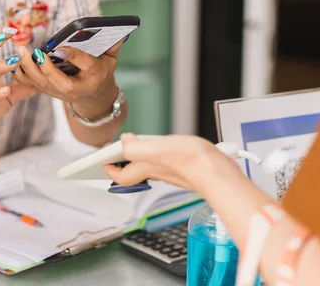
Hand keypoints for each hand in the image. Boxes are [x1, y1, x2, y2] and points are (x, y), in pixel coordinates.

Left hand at [13, 42, 122, 119]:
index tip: (60, 47)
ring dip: (29, 69)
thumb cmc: (101, 72)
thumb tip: (122, 32)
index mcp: (94, 77)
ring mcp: (61, 94)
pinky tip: (15, 62)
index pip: (86, 66)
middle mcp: (77, 89)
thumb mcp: (110, 60)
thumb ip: (113, 46)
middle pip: (57, 81)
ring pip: (42, 84)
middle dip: (43, 66)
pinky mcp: (50, 92)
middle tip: (32, 50)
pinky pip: (33, 85)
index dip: (74, 56)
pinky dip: (22, 75)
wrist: (93, 95)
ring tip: (21, 52)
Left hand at [103, 134, 240, 191]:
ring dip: (139, 159)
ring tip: (135, 147)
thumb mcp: (158, 148)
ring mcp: (170, 171)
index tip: (101, 161)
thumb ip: (136, 147)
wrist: (218, 172)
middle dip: (122, 165)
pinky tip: (163, 147)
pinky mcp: (183, 168)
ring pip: (148, 168)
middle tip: (115, 156)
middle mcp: (157, 172)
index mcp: (146, 167)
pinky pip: (163, 163)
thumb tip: (124, 141)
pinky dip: (157, 156)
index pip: (121, 176)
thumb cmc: (191, 162)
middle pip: (133, 173)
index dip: (109, 169)